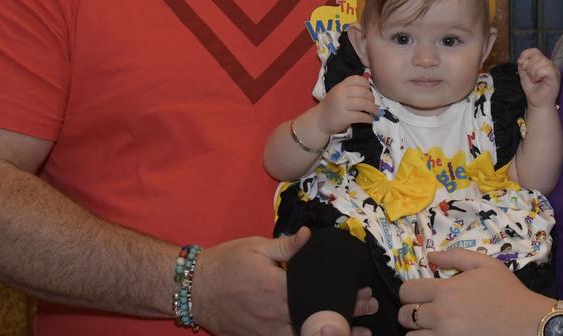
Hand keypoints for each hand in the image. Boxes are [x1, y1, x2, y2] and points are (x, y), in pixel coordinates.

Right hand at [192, 228, 378, 335]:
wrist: (192, 288)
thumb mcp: (255, 247)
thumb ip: (286, 246)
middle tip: (370, 311)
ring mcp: (265, 331)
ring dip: (331, 334)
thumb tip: (309, 236)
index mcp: (276, 289)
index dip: (343, 296)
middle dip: (347, 317)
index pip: (317, 295)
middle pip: (316, 319)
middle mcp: (274, 315)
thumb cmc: (224, 263)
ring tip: (359, 333)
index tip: (364, 293)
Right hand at [317, 75, 375, 135]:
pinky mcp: (345, 117)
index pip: (358, 80)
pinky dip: (369, 118)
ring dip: (374, 109)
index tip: (369, 91)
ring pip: (365, 104)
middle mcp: (341, 94)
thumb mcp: (338, 92)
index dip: (367, 85)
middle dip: (372, 99)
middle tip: (374, 104)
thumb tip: (369, 89)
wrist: (319, 120)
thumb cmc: (332, 106)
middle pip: (364, 92)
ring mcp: (343, 105)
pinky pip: (362, 116)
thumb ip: (350, 89)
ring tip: (376, 113)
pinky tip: (370, 119)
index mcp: (341, 86)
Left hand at [398, 250, 550, 334]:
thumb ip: (454, 256)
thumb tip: (430, 256)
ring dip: (418, 331)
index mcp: (445, 291)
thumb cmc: (507, 292)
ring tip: (431, 326)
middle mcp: (440, 315)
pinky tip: (439, 335)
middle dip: (411, 310)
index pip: (406, 291)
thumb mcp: (485, 264)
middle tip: (426, 310)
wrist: (526, 322)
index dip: (410, 291)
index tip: (421, 293)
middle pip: (404, 315)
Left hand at [516, 49, 559, 109]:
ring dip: (533, 71)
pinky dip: (538, 74)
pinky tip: (538, 80)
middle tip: (531, 77)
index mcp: (543, 63)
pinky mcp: (555, 76)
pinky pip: (546, 68)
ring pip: (541, 61)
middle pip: (537, 56)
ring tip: (534, 79)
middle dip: (529, 66)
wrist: (537, 103)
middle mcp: (549, 64)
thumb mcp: (524, 75)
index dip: (526, 54)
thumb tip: (521, 59)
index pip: (534, 51)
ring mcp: (553, 70)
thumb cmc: (533, 90)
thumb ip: (523, 65)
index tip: (520, 62)